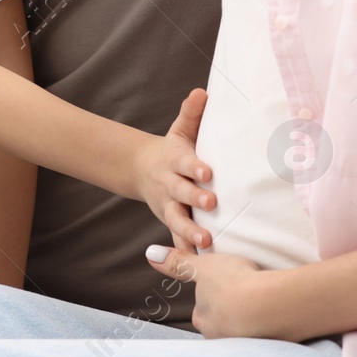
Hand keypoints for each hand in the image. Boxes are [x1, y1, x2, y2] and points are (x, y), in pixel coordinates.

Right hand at [133, 88, 215, 249]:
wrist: (144, 170)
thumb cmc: (174, 149)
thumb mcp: (181, 130)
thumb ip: (192, 113)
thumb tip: (202, 91)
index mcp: (175, 161)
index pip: (186, 163)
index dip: (196, 167)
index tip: (208, 172)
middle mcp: (169, 184)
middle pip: (181, 192)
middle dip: (195, 199)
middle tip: (211, 204)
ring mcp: (169, 206)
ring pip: (177, 220)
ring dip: (189, 231)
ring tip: (205, 241)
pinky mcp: (171, 222)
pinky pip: (177, 239)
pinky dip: (185, 252)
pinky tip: (197, 264)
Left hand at [145, 244, 274, 338]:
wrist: (272, 305)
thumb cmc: (235, 283)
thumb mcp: (204, 266)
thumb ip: (179, 262)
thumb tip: (150, 253)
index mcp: (203, 321)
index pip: (204, 311)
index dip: (216, 297)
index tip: (229, 288)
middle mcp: (219, 340)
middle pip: (222, 326)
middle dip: (232, 315)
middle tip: (248, 297)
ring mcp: (243, 349)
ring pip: (244, 335)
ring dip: (251, 324)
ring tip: (265, 307)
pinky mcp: (268, 353)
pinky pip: (266, 341)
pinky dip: (270, 331)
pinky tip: (278, 320)